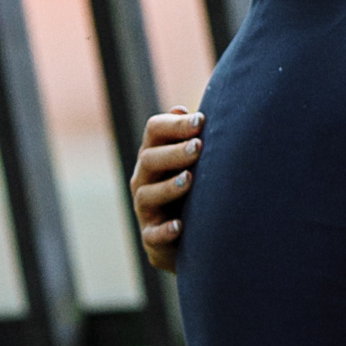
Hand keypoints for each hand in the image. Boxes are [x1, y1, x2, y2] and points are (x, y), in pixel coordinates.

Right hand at [130, 107, 203, 272]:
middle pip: (149, 159)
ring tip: (189, 180)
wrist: (187, 235)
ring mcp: (145, 208)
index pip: (154, 130)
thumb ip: (186, 135)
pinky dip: (164, 231)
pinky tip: (180, 226)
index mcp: (154, 154)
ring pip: (147, 195)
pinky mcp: (151, 237)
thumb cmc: (191, 186)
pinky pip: (152, 235)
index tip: (201, 121)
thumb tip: (180, 108)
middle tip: (199, 147)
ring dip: (168, 187)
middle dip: (174, 152)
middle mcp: (144, 178)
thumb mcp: (189, 160)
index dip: (174, 124)